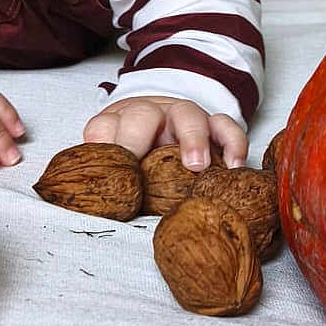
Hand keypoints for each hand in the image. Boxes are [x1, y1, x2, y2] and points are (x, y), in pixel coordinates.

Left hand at [83, 96, 246, 169]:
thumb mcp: (115, 164)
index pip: (104, 128)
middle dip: (140, 136)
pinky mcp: (211, 124)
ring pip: (188, 114)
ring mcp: (181, 117)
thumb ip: (106, 178)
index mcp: (117, 124)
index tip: (112, 169)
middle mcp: (148, 115)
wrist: (159, 122)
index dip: (105, 146)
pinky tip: (233, 166)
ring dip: (192, 138)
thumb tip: (93, 211)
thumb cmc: (136, 152)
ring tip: (197, 166)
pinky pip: (226, 125)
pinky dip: (232, 142)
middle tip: (140, 165)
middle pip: (142, 114)